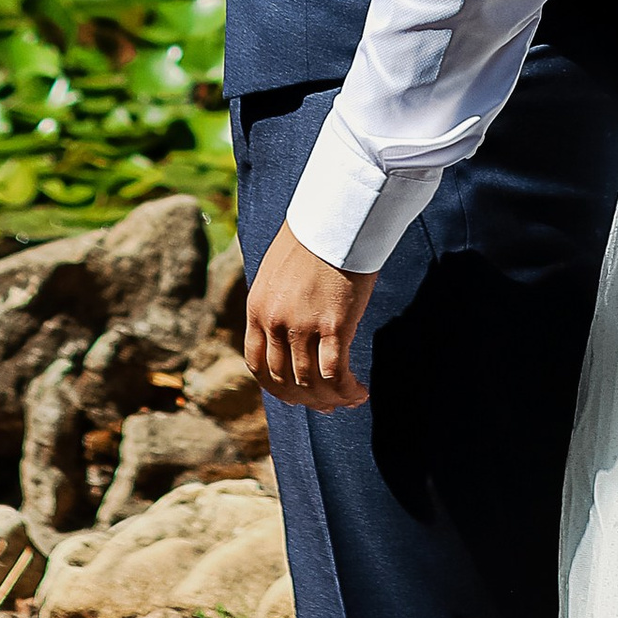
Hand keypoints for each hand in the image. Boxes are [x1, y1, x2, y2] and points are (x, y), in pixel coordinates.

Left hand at [244, 222, 375, 409]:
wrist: (336, 213)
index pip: (257, 364)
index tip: (295, 393)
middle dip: (306, 399)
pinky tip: (359, 392)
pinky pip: (336, 373)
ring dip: (330, 398)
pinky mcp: (333, 324)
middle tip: (326, 404)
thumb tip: (290, 329)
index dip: (276, 387)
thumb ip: (278, 301)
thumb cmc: (315, 234)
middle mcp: (275, 321)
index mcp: (257, 307)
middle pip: (284, 379)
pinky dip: (347, 391)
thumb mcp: (279, 269)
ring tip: (349, 398)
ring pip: (310, 382)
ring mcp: (302, 324)